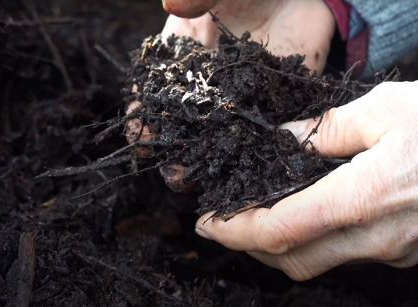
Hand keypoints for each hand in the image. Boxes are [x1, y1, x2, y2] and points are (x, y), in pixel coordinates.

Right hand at [126, 0, 335, 191]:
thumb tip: (171, 5)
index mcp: (182, 59)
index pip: (152, 94)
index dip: (142, 118)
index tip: (141, 140)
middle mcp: (207, 86)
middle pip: (184, 127)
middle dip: (177, 154)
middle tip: (179, 174)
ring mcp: (241, 98)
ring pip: (221, 139)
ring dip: (215, 162)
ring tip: (213, 182)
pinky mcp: (276, 103)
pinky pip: (266, 133)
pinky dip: (259, 152)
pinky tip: (256, 170)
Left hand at [194, 80, 417, 279]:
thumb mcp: (382, 108)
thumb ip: (323, 130)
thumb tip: (283, 140)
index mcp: (364, 199)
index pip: (281, 230)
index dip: (236, 231)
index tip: (207, 224)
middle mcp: (376, 238)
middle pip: (293, 261)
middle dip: (250, 248)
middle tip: (225, 225)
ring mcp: (394, 251)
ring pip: (319, 264)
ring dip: (281, 249)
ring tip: (258, 222)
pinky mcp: (406, 251)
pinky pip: (347, 257)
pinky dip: (315, 244)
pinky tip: (310, 219)